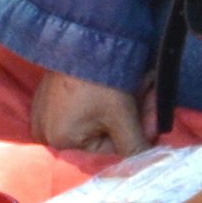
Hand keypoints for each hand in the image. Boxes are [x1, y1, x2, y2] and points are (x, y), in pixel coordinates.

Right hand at [24, 71, 145, 159]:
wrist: (82, 36)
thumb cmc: (99, 80)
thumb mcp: (122, 117)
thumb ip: (136, 147)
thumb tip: (148, 166)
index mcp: (60, 142)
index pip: (110, 149)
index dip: (138, 133)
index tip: (157, 116)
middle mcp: (46, 132)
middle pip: (103, 133)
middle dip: (133, 117)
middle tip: (152, 96)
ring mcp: (44, 112)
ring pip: (97, 119)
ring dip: (124, 106)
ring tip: (142, 84)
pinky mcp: (48, 96)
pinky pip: (82, 107)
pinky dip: (105, 98)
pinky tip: (125, 83)